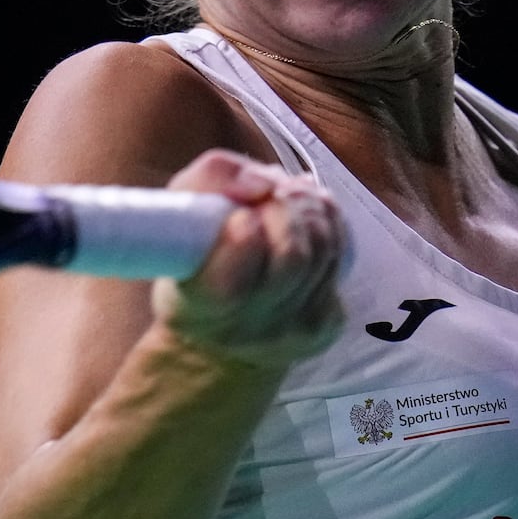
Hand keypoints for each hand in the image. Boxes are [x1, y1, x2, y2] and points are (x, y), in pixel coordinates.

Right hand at [151, 150, 344, 369]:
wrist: (217, 336)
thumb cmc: (193, 263)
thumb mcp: (177, 216)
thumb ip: (208, 181)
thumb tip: (261, 183)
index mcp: (198, 308)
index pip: (232, 280)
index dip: (246, 235)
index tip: (242, 214)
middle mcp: (247, 329)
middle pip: (292, 256)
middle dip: (286, 209)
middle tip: (268, 194)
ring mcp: (292, 331)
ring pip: (323, 250)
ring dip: (309, 210)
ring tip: (286, 200)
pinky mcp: (327, 324)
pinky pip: (340, 258)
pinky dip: (327, 226)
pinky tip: (303, 224)